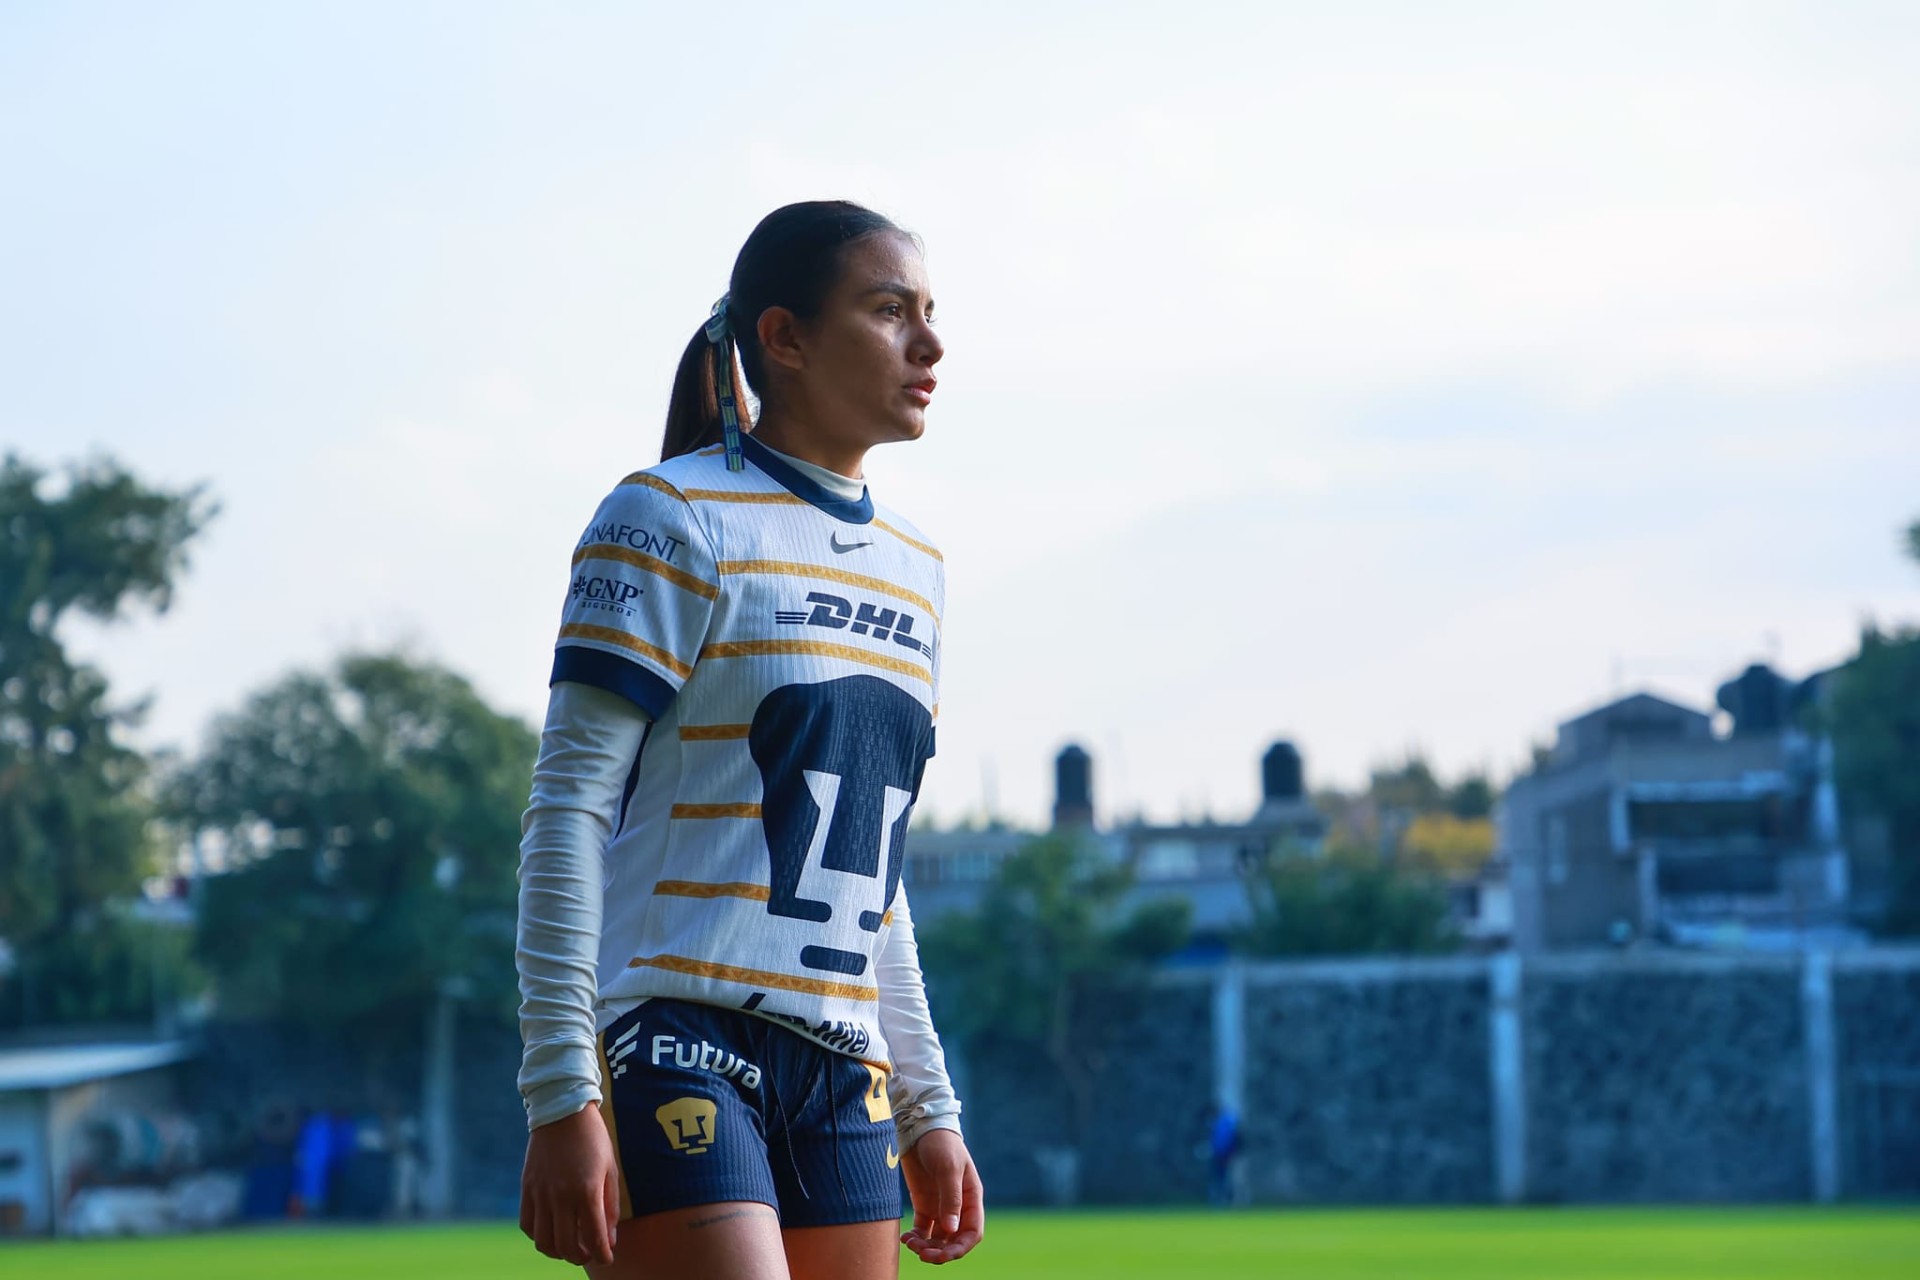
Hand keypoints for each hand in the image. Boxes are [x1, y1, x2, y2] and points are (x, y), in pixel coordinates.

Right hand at [520, 1103, 619, 1266]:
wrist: (563, 1111)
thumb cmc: (593, 1139)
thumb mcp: (610, 1170)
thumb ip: (610, 1208)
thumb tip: (609, 1240)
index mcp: (587, 1191)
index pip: (594, 1238)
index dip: (602, 1255)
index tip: (606, 1257)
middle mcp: (561, 1196)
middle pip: (566, 1247)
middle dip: (580, 1257)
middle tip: (589, 1253)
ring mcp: (540, 1194)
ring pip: (544, 1242)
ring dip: (558, 1251)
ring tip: (570, 1245)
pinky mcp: (527, 1188)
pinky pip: (528, 1225)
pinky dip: (539, 1236)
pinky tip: (552, 1230)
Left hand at [899, 1128, 983, 1264]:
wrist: (919, 1126)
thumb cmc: (940, 1143)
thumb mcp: (948, 1168)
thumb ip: (951, 1198)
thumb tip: (952, 1229)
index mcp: (971, 1198)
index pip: (972, 1232)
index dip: (961, 1248)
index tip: (944, 1255)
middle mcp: (957, 1206)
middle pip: (954, 1240)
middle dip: (940, 1252)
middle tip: (922, 1254)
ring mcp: (940, 1206)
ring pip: (937, 1239)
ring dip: (926, 1247)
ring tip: (910, 1244)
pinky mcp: (923, 1204)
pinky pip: (922, 1230)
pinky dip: (916, 1238)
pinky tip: (905, 1238)